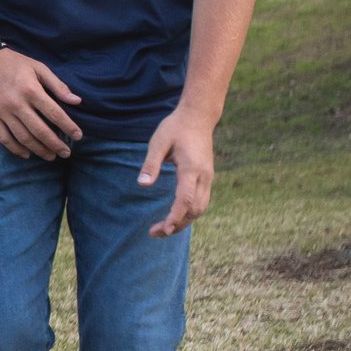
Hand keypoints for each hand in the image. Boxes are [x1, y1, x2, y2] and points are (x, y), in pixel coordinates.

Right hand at [0, 48, 83, 159]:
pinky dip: (16, 149)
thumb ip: (58, 85)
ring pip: (23, 137)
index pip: (54, 113)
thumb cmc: (14, 62)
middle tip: (67, 153)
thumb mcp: (39, 68)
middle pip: (40, 130)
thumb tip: (77, 101)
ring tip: (51, 156)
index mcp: (31, 90)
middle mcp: (17, 103)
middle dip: (56, 144)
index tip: (78, 136)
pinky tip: (27, 154)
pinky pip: (4, 138)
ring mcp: (2, 112)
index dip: (68, 127)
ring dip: (39, 150)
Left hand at [139, 109, 215, 236]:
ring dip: (183, 221)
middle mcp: (204, 176)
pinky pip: (201, 201)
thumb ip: (151, 164)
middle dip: (177, 225)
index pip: (186, 199)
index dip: (175, 217)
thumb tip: (142, 185)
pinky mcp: (207, 178)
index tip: (163, 229)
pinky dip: (189, 213)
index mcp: (192, 168)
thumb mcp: (158, 142)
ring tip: (162, 229)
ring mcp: (208, 178)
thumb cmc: (175, 128)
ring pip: (200, 208)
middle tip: (154, 233)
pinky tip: (174, 217)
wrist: (198, 117)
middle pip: (195, 210)